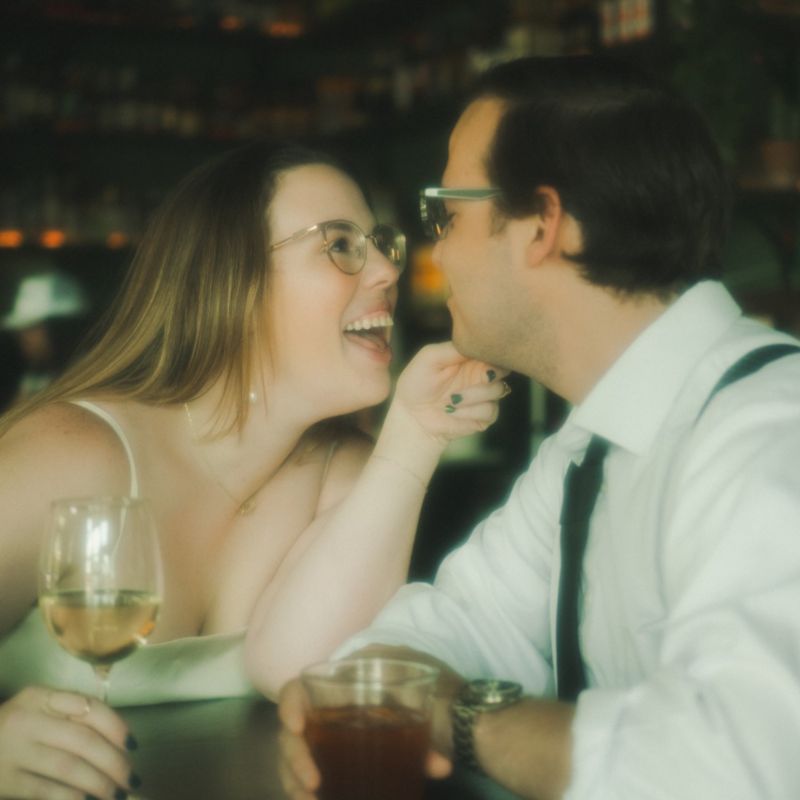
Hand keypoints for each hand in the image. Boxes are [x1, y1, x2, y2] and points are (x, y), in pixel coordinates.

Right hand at [0, 686, 136, 799]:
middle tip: (131, 778)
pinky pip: (46, 790)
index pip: (89, 708)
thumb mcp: (37, 709)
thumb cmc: (12, 729)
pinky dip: (72, 797)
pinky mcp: (4, 781)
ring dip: (99, 784)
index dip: (117, 727)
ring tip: (116, 794)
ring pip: (69, 767)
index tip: (133, 745)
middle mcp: (27, 720)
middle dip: (114, 761)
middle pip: (83, 740)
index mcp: (41, 697)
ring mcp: (14, 751)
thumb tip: (118, 740)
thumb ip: (71, 714)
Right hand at [277, 678, 452, 799]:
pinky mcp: (325, 766)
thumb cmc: (408, 697)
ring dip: (294, 784)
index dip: (289, 706)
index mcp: (333, 692)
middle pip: (290, 736)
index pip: (296, 691)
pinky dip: (302, 791)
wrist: (427, 708)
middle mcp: (318, 717)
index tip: (297, 727)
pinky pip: (304, 779)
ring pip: (291, 763)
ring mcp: (319, 743)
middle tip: (312, 784)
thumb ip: (425, 734)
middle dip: (296, 760)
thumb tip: (442, 767)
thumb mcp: (414, 706)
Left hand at [394, 342, 510, 445]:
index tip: (479, 359)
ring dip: (474, 395)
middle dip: (493, 372)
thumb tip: (478, 343)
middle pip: (504, 368)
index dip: (491, 353)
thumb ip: (454, 347)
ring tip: (452, 399)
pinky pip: (490, 411)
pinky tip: (453, 411)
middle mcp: (480, 375)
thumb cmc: (417, 383)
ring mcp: (483, 396)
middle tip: (481, 376)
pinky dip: (470, 411)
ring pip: (498, 389)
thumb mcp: (430, 357)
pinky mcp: (483, 416)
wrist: (411, 415)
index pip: (492, 350)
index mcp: (470, 358)